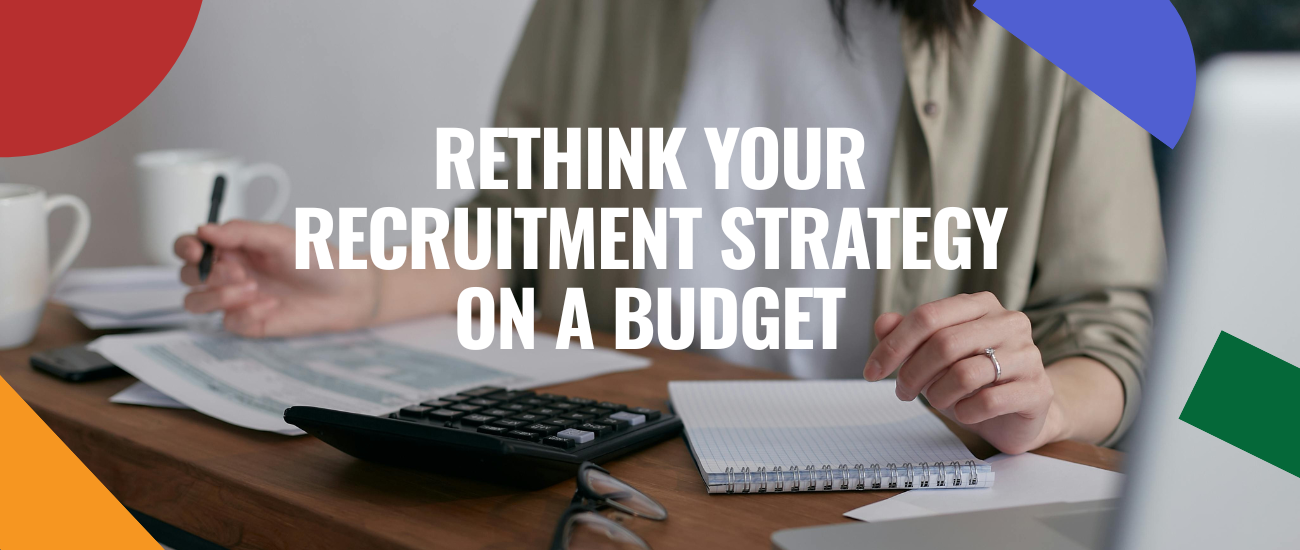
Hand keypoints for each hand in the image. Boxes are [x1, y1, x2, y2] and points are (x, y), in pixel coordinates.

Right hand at [175, 220, 377, 336]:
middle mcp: (228, 272)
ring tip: (251, 288)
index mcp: (232, 247)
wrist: (346, 292)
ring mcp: (235, 299)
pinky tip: (272, 306)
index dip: (185, 248)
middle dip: (207, 274)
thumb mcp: (280, 238)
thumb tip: (204, 229)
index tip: (197, 250)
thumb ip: (242, 232)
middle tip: (240, 272)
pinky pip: (228, 323)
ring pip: (196, 302)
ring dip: (217, 296)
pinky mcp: (248, 323)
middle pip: (187, 275)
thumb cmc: (317, 260)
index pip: (190, 246)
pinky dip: (246, 314)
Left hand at [863, 292, 1063, 453]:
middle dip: (912, 373)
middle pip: (943, 343)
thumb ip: (908, 336)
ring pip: (964, 373)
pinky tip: (964, 412)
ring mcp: (1028, 355)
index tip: (871, 371)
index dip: (893, 346)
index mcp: (980, 305)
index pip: (927, 316)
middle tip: (903, 392)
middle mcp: (1009, 322)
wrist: (1019, 413)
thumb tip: (882, 323)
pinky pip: (988, 401)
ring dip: (938, 394)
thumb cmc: (972, 379)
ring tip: (938, 401)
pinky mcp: (1038, 390)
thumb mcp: (934, 357)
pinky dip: (965, 412)